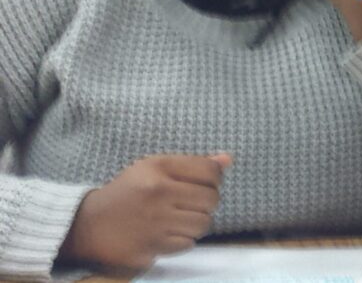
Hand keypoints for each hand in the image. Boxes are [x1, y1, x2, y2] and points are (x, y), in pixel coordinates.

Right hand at [60, 154, 231, 270]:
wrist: (86, 226)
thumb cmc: (128, 192)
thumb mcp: (154, 167)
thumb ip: (193, 163)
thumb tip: (228, 159)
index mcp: (158, 169)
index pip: (211, 172)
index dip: (215, 178)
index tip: (204, 184)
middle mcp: (157, 194)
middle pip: (211, 199)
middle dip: (206, 202)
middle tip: (190, 204)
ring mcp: (153, 223)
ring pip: (203, 224)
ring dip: (196, 223)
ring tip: (179, 219)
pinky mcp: (149, 249)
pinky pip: (187, 244)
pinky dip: (182, 240)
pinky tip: (166, 233)